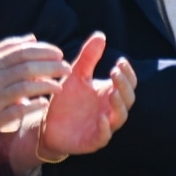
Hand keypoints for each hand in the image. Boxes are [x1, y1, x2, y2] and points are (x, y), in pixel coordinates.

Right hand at [0, 36, 69, 143]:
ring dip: (46, 85)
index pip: (21, 51)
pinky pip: (19, 110)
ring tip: (60, 86)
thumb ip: (6, 49)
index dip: (44, 51)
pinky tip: (45, 103)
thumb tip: (32, 38)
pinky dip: (34, 105)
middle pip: (26, 67)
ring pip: (25, 87)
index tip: (60, 53)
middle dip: (51, 66)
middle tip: (67, 68)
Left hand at [37, 32, 135, 158]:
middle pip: (128, 98)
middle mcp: (110, 109)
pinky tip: (101, 118)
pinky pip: (103, 136)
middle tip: (115, 72)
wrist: (47, 123)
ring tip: (113, 92)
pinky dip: (104, 128)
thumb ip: (89, 57)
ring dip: (119, 105)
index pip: (128, 83)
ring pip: (120, 117)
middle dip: (124, 85)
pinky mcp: (92, 140)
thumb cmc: (66, 98)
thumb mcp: (76, 74)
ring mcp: (103, 125)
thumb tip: (101, 35)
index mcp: (109, 93)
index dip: (128, 73)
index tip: (120, 60)